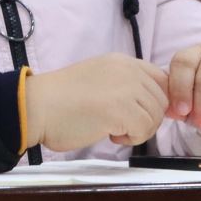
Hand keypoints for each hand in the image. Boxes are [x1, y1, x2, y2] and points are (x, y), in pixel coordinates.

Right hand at [25, 54, 169, 150]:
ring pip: (156, 115)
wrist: (37, 107)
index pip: (161, 79)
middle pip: (163, 99)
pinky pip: (144, 129)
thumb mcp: (100, 80)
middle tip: (124, 126)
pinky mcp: (120, 109)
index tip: (141, 115)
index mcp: (122, 62)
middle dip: (148, 118)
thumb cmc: (62, 101)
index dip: (156, 101)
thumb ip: (123, 85)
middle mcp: (128, 70)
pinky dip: (132, 138)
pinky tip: (111, 135)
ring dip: (140, 130)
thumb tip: (147, 104)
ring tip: (116, 130)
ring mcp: (125, 88)